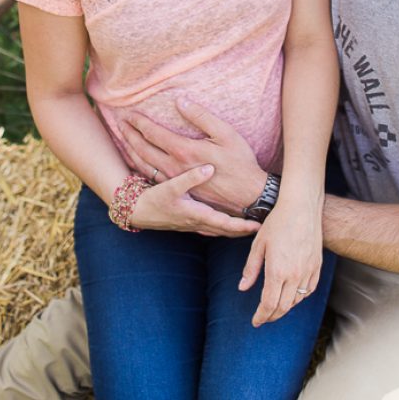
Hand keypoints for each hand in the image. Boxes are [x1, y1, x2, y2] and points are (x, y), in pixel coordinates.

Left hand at [119, 98, 266, 214]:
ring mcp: (175, 181)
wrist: (247, 196)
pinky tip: (136, 163)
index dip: (140, 123)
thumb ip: (202, 117)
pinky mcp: (179, 191)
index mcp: (184, 151)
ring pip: (144, 165)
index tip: (130, 114)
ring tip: (123, 140)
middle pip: (143, 150)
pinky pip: (151, 178)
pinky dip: (139, 167)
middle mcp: (174, 167)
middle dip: (129, 135)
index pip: (154, 134)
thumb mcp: (226, 134)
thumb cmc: (240, 163)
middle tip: (120, 123)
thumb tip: (181, 101)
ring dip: (131, 151)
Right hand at [129, 164, 260, 236]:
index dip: (242, 226)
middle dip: (242, 231)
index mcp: (196, 214)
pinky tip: (226, 223)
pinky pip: (211, 228)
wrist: (137, 211)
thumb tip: (209, 168)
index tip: (258, 226)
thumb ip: (190, 178)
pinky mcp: (188, 223)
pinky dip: (222, 227)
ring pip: (218, 230)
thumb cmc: (154, 199)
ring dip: (233, 230)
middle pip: (225, 231)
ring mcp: (193, 225)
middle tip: (261, 228)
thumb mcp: (170, 187)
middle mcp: (197, 223)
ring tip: (248, 227)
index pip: (225, 224)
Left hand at [239, 201, 323, 326]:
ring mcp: (308, 271)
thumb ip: (251, 268)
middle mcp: (295, 275)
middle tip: (263, 318)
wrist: (301, 207)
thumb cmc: (278, 222)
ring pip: (297, 300)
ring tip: (275, 306)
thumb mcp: (258, 244)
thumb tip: (242, 288)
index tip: (255, 321)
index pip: (269, 304)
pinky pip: (309, 290)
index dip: (261, 316)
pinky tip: (292, 295)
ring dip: (285, 307)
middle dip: (272, 316)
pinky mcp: (317, 266)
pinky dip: (300, 297)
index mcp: (278, 271)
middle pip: (284, 307)